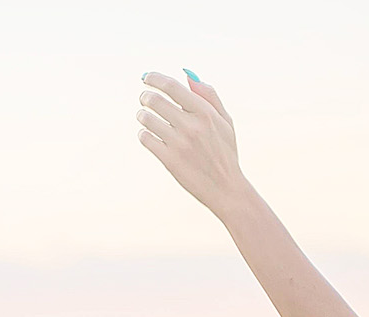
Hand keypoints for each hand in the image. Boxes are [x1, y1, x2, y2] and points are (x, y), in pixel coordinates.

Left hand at [136, 70, 246, 212]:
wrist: (226, 189)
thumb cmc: (225, 152)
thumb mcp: (225, 122)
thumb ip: (209, 96)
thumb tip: (188, 76)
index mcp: (205, 113)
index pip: (172, 86)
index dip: (155, 78)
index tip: (146, 77)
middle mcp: (192, 126)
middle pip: (155, 100)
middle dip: (146, 96)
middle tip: (145, 98)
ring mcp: (179, 143)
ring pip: (147, 118)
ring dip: (142, 115)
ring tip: (145, 117)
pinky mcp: (170, 160)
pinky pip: (146, 138)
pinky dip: (143, 134)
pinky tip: (149, 136)